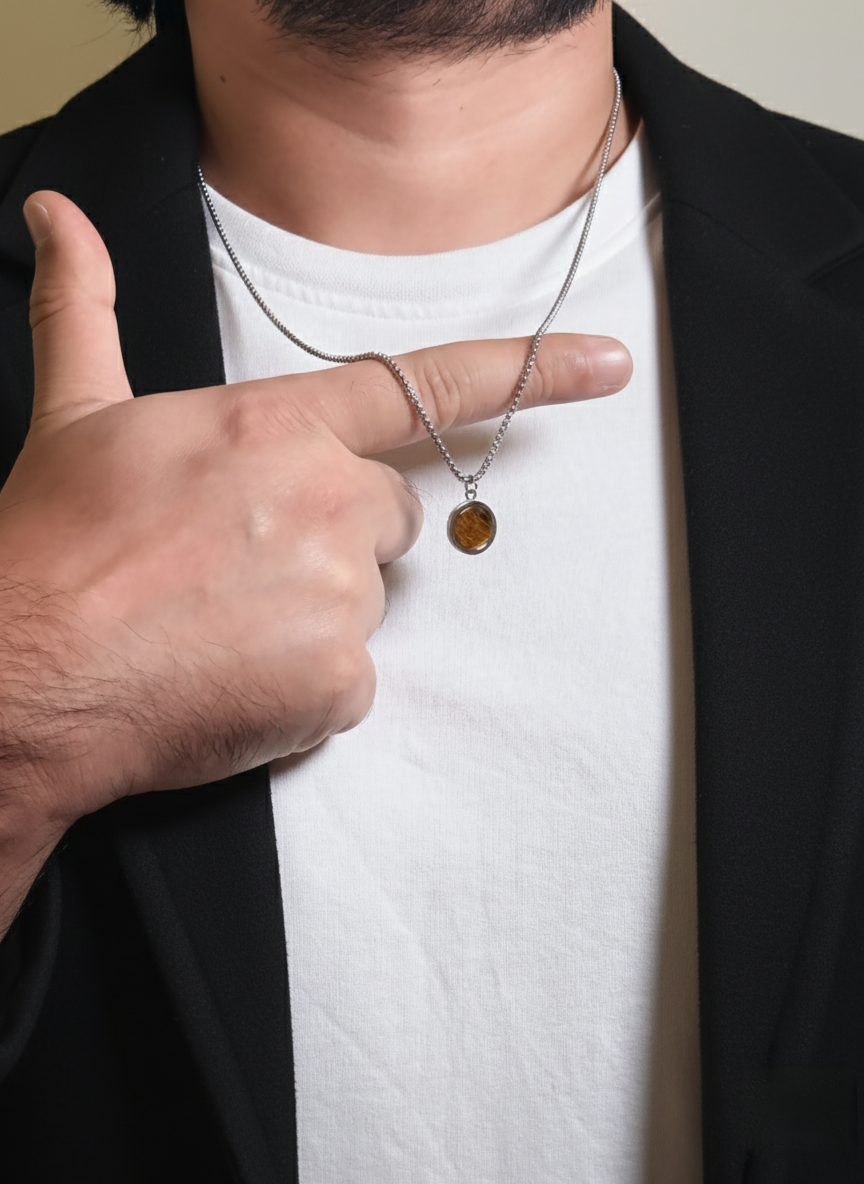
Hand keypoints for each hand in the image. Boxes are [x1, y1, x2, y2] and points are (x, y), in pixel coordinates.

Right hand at [0, 190, 631, 834]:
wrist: (26, 674)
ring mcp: (340, 596)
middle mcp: (326, 502)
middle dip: (337, 533)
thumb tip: (59, 220)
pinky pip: (350, 677)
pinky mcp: (339, 681)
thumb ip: (86, 309)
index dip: (528, 371)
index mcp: (279, 429)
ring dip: (313, 608)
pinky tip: (233, 672)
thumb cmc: (54, 547)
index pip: (426, 386)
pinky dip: (304, 682)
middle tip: (243, 560)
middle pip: (390, 515)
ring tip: (221, 618)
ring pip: (367, 597)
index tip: (605, 363)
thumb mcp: (77, 414)